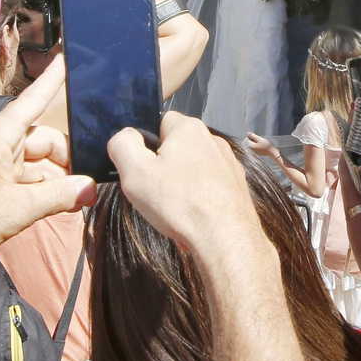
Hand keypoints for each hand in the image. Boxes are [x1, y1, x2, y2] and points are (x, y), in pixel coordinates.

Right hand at [107, 111, 259, 254]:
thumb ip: (123, 145)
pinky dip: (199, 200)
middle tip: (155, 193)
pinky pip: (209, 187)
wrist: (226, 239)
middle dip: (163, 168)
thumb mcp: (134, 172)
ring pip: (193, 169)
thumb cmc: (178, 202)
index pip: (160, 121)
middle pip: (177, 147)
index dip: (146, 143)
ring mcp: (229, 163)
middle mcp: (213, 139)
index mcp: (189, 128)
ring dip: (181, 187)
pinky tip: (193, 219)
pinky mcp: (238, 185)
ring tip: (174, 211)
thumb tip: (126, 135)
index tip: (142, 168)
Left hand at [243, 132, 276, 158]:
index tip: (257, 136)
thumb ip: (253, 135)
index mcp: (250, 146)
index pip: (247, 139)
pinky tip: (262, 145)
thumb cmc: (266, 145)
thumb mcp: (259, 139)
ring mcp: (254, 152)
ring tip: (261, 142)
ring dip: (256, 142)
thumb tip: (248, 133)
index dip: (252, 136)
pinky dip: (258, 145)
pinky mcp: (258, 152)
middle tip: (259, 139)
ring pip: (253, 144)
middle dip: (254, 139)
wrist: (272, 152)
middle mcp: (251, 150)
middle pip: (250, 142)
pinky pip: (256, 147)